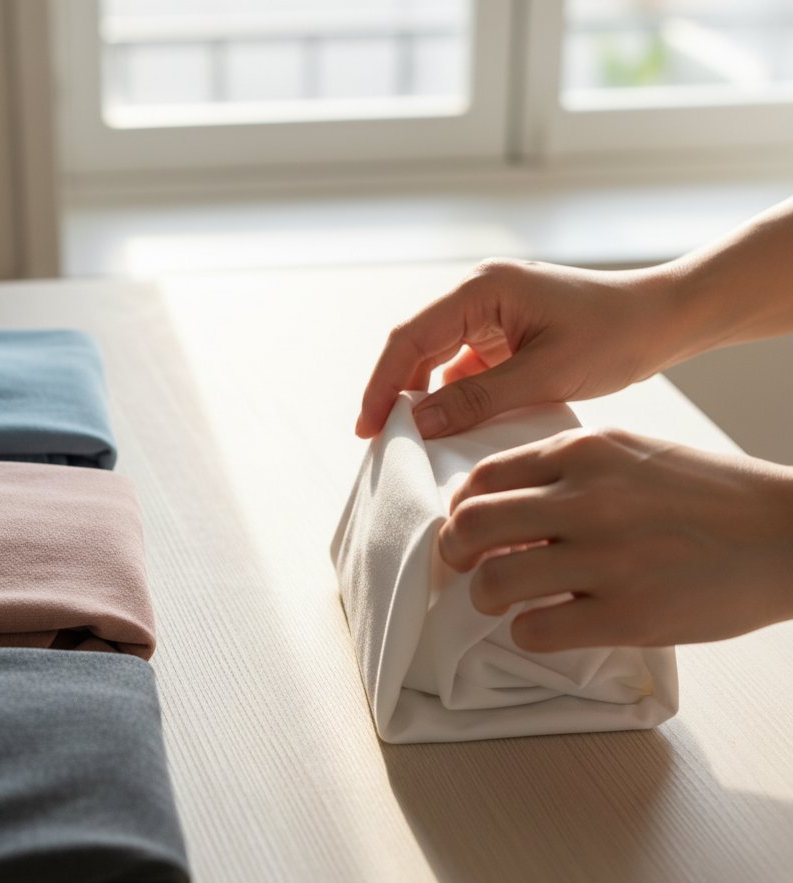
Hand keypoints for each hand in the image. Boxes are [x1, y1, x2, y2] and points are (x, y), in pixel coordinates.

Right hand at [356, 259, 683, 439]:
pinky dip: (453, 400)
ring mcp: (488, 316)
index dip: (382, 385)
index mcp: (480, 289)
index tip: (368, 428)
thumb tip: (420, 423)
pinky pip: (462, 370)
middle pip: (415, 348)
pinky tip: (450, 431)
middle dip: (395, 395)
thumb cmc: (614, 335)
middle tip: (381, 444)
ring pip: (435, 361)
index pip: (410, 338)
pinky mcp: (501, 337)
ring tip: (411, 443)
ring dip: (423, 399)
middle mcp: (476, 295)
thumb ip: (478, 399)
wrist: (663, 320)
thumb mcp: (545, 374)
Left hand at [438, 427, 792, 649]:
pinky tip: (545, 624)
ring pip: (493, 583)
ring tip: (501, 601)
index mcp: (586, 451)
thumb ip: (569, 468)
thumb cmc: (710, 494)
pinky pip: (534, 630)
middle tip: (463, 566)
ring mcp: (607, 559)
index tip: (467, 527)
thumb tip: (502, 499)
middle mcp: (588, 499)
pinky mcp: (628, 615)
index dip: (460, 508)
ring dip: (485, 597)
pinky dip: (525, 632)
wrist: (790, 534)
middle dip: (453, 552)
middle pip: (471, 526)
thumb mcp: (634, 452)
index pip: (482, 478)